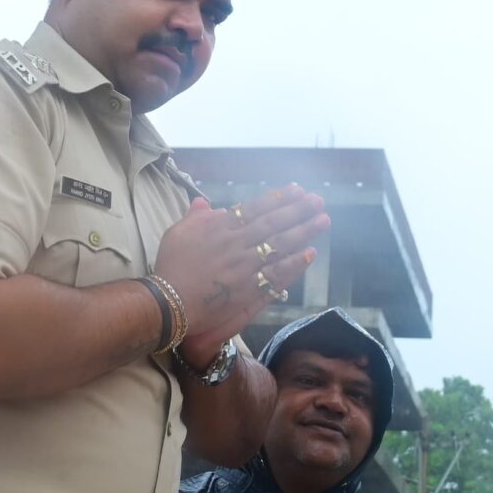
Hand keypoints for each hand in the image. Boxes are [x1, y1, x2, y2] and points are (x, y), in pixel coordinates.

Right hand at [153, 185, 326, 349]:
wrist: (169, 301)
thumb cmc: (170, 267)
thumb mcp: (177, 233)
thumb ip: (195, 217)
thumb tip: (204, 202)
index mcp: (220, 227)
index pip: (255, 208)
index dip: (278, 199)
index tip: (296, 191)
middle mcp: (236, 243)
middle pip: (273, 222)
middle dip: (298, 210)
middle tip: (318, 200)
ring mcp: (244, 265)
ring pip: (280, 245)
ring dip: (304, 231)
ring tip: (323, 219)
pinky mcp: (248, 288)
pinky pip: (276, 273)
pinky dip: (295, 263)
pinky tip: (311, 253)